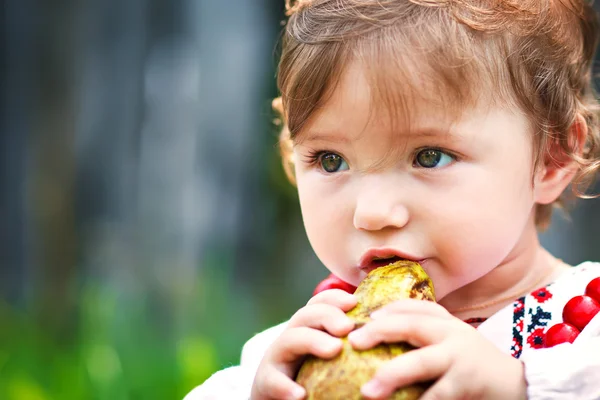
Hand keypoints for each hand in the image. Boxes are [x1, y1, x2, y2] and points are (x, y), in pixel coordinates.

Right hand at [250, 289, 356, 399]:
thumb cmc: (312, 383)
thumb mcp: (330, 361)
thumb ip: (350, 347)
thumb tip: (389, 339)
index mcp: (308, 330)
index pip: (318, 304)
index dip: (334, 298)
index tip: (354, 301)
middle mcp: (290, 340)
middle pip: (304, 316)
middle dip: (327, 315)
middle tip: (347, 327)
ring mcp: (275, 360)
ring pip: (288, 340)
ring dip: (312, 341)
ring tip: (334, 349)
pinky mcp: (265, 384)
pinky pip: (272, 381)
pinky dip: (284, 386)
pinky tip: (300, 394)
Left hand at [347, 299, 527, 399]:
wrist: (517, 385)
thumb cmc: (473, 363)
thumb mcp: (451, 340)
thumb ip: (424, 332)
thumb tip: (378, 328)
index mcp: (446, 323)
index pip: (414, 307)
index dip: (387, 310)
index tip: (363, 318)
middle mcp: (452, 335)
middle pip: (412, 325)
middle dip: (380, 331)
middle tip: (354, 341)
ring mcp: (459, 360)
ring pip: (421, 363)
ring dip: (392, 374)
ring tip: (368, 390)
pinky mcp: (466, 385)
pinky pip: (437, 395)